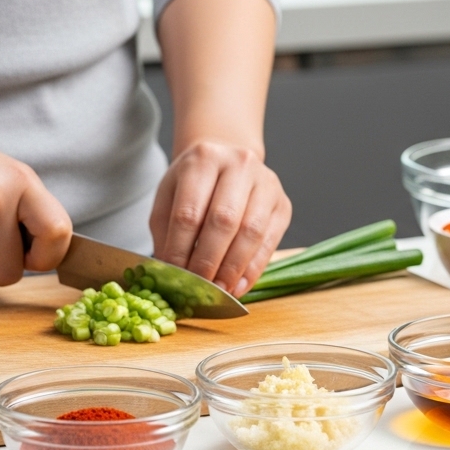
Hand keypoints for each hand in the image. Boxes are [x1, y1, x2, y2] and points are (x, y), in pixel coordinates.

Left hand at [150, 140, 291, 296]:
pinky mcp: (283, 204)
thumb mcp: (169, 196)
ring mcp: (267, 183)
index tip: (174, 275)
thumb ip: (167, 231)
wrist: (227, 161)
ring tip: (218, 290)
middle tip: (198, 287)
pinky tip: (238, 286)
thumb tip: (171, 271)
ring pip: (251, 232)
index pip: (189, 212)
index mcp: (203, 159)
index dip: (180, 249)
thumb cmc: (195, 184)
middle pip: (223, 220)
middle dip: (208, 261)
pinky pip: (270, 242)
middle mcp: (239, 165)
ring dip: (232, 268)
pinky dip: (253, 269)